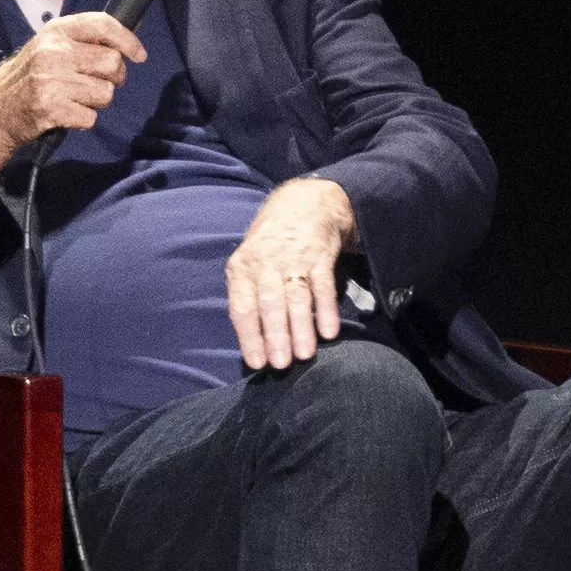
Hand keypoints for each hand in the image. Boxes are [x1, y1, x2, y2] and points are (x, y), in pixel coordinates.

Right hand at [0, 12, 147, 164]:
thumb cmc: (29, 77)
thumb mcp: (50, 46)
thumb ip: (83, 41)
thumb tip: (126, 41)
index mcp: (56, 31)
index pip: (103, 24)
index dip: (128, 40)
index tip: (139, 55)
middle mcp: (54, 51)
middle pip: (112, 63)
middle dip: (112, 78)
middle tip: (95, 84)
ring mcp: (51, 80)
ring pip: (105, 93)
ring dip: (97, 102)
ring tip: (76, 99)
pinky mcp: (51, 108)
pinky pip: (91, 117)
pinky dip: (83, 120)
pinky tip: (66, 113)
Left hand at [226, 179, 355, 369]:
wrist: (303, 205)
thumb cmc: (270, 245)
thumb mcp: (249, 264)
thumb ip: (248, 296)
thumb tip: (253, 342)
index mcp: (242, 268)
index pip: (242, 307)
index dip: (249, 337)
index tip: (257, 363)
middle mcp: (265, 262)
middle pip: (269, 304)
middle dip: (275, 337)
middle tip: (281, 365)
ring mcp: (293, 257)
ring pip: (296, 297)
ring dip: (301, 328)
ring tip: (305, 355)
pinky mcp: (319, 255)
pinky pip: (323, 285)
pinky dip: (326, 310)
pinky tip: (329, 332)